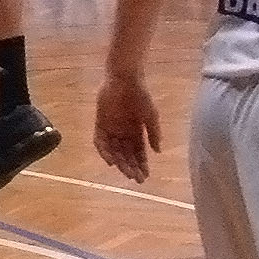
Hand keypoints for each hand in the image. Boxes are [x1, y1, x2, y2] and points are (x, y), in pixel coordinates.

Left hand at [93, 69, 160, 183]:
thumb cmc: (140, 95)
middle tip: (135, 178)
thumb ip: (154, 133)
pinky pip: (101, 141)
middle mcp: (123, 133)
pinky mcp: (100, 123)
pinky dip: (105, 151)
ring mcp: (111, 129)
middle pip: (126, 155)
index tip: (145, 177)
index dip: (142, 165)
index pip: (139, 153)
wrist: (125, 80)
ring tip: (125, 171)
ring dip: (120, 162)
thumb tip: (158, 152)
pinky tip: (110, 160)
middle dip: (131, 167)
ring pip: (115, 151)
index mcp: (136, 132)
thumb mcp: (151, 116)